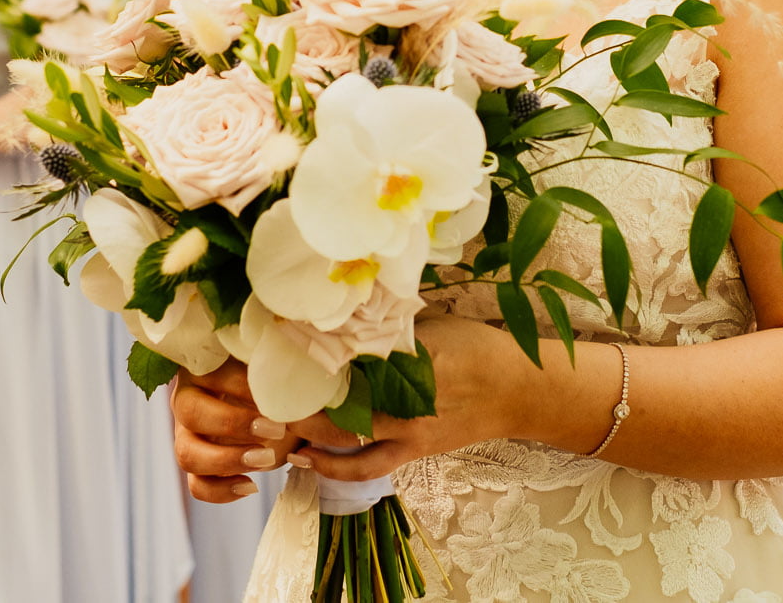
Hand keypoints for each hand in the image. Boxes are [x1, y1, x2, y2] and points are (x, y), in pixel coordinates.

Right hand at [170, 360, 300, 503]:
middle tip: (276, 430)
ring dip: (227, 460)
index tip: (278, 398)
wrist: (275, 413)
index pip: (212, 374)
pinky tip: (252, 486)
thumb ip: (283, 380)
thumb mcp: (278, 377)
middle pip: (190, 413)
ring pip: (186, 454)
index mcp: (205, 368)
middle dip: (233, 424)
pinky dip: (221, 491)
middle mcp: (187, 399)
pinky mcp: (197, 462)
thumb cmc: (276, 385)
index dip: (244, 387)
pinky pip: (197, 485)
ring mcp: (186, 434)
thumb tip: (302, 391)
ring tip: (266, 460)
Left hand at [282, 316, 528, 485]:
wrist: (519, 390)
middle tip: (263, 386)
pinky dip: (335, 465)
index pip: (349, 350)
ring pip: (345, 433)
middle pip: (339, 394)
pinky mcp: (413, 450)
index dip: (312, 347)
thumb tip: (346, 316)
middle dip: (300, 392)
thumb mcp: (435, 323)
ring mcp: (409, 428)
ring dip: (308, 428)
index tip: (280, 340)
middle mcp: (406, 394)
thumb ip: (392, 326)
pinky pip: (367, 464)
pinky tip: (306, 458)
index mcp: (410, 352)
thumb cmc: (478, 347)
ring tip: (275, 422)